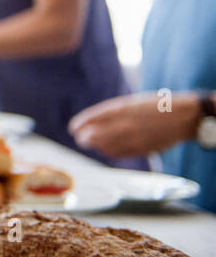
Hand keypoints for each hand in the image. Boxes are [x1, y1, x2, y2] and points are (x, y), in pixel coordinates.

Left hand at [69, 91, 201, 158]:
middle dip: (85, 138)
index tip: (73, 128)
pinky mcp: (143, 149)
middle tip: (80, 138)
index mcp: (123, 108)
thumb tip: (92, 124)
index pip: (94, 117)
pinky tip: (106, 150)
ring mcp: (134, 138)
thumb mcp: (132, 102)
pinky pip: (121, 154)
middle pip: (97, 135)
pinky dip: (111, 153)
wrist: (183, 116)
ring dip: (97, 147)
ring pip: (106, 147)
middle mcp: (126, 124)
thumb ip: (113, 112)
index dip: (81, 124)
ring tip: (92, 144)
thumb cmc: (155, 106)